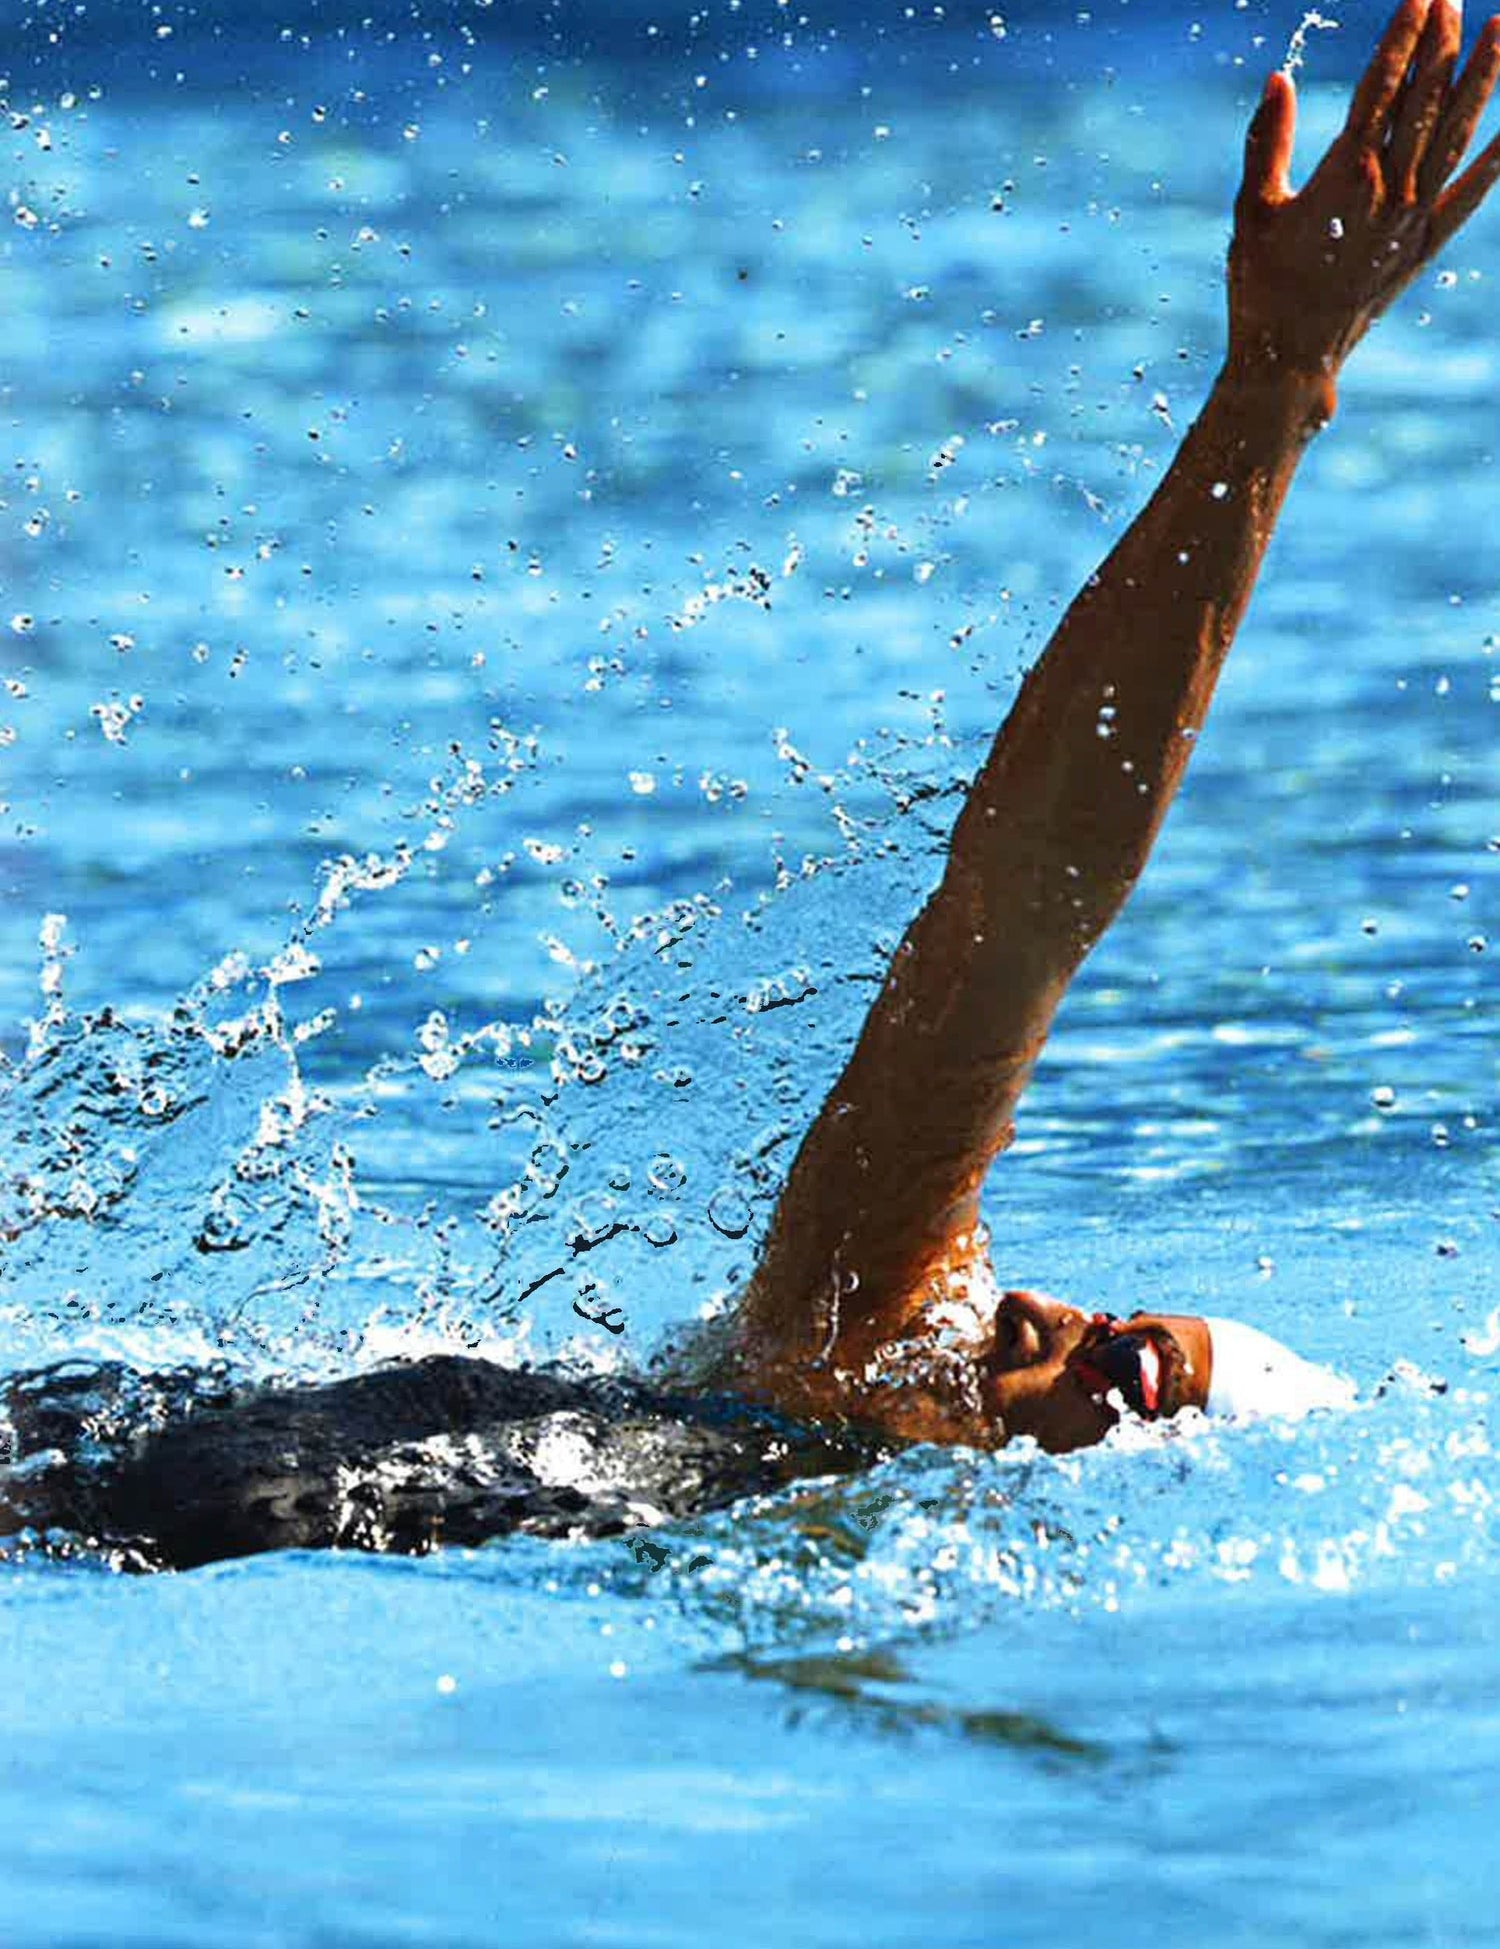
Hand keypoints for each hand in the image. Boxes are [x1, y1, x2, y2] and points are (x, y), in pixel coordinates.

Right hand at [1228, 0, 1499, 391]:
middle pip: (1426, 97)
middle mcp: (1391, 188)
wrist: (1291, 359)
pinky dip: (1498, 160)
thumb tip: (1279, 81)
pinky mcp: (1424, 245)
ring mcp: (1414, 217)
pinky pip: (1472, 194)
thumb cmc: (1262, 287)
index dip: (1404, 35)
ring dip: (1483, 76)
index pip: (1384, 86)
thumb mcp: (1253, 212)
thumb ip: (1265, 144)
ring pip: (1457, 132)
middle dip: (1443, 40)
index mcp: (1345, 174)